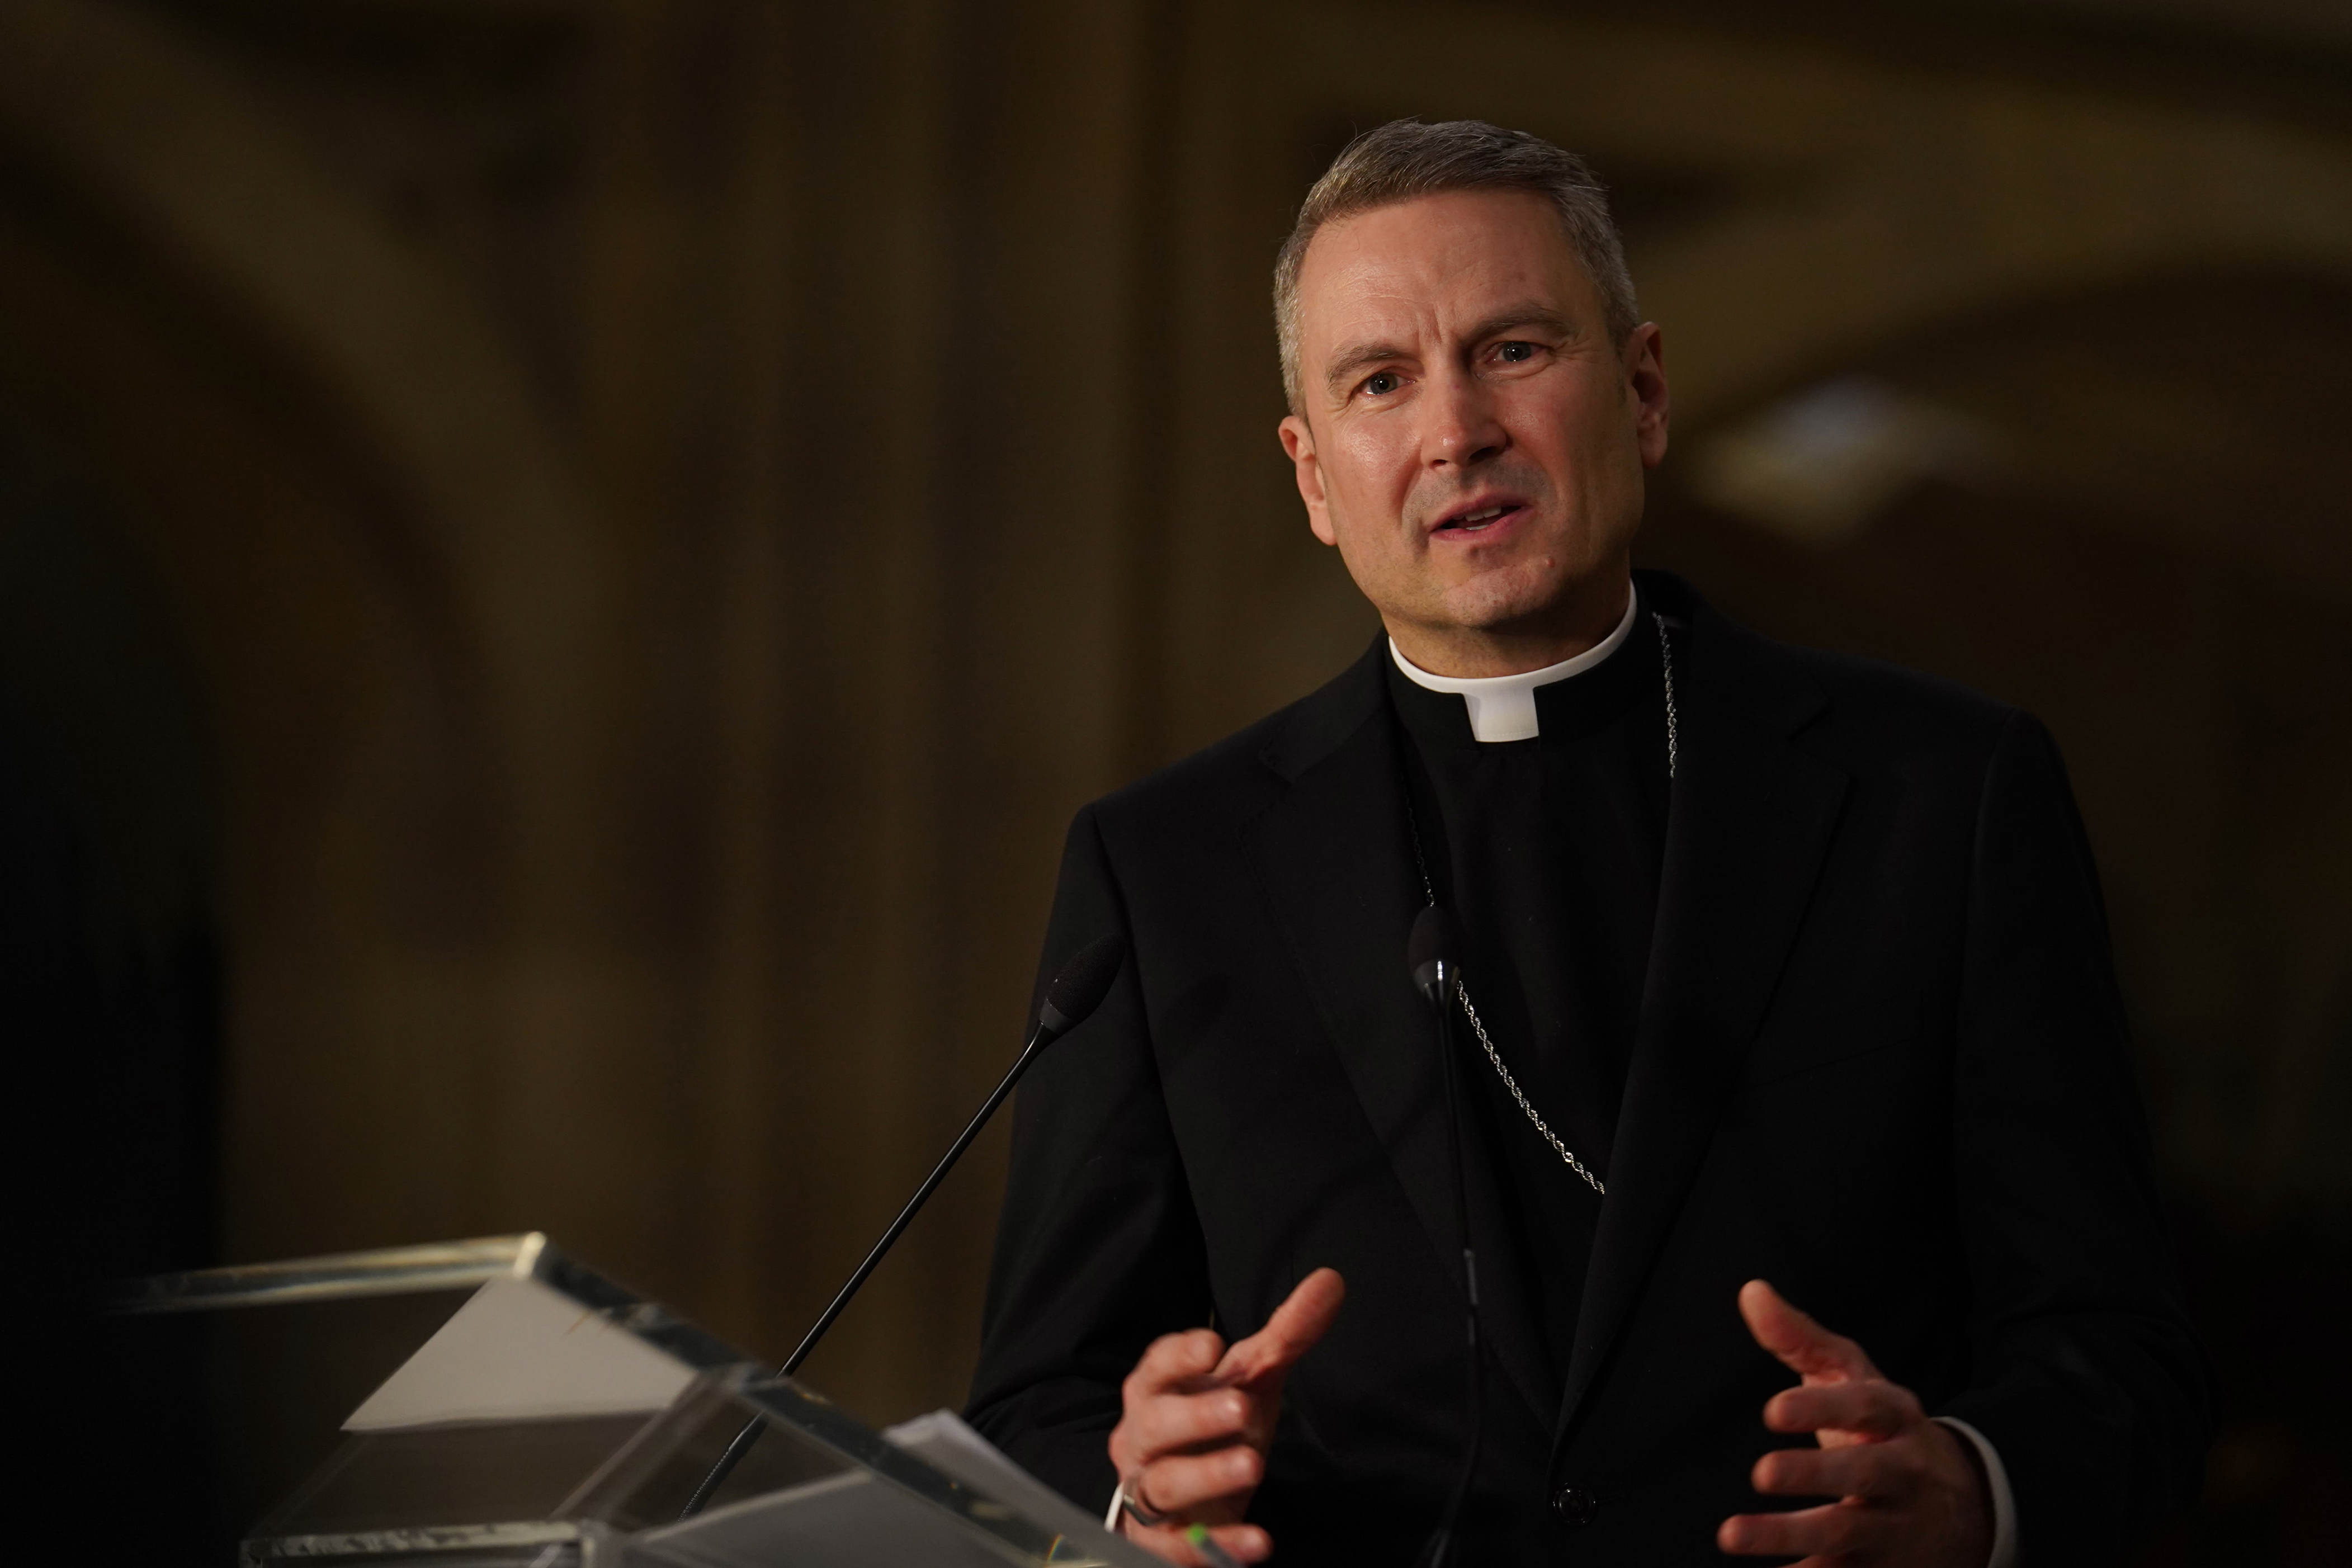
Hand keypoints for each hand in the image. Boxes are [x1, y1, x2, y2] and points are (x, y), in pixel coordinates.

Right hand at [1106, 1268, 1345, 1565]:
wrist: (1186, 1501)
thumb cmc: (1212, 1427)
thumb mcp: (1252, 1380)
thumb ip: (1287, 1334)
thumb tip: (1331, 1280)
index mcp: (1156, 1390)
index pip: (1157, 1366)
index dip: (1180, 1356)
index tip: (1212, 1346)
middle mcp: (1142, 1438)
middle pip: (1156, 1424)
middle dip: (1196, 1415)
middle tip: (1241, 1410)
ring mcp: (1148, 1491)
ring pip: (1165, 1483)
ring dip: (1207, 1474)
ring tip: (1252, 1467)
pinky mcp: (1162, 1541)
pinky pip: (1183, 1545)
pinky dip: (1219, 1544)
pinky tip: (1257, 1541)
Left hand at [1719, 1280, 1992, 1567]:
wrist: (1967, 1508)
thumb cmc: (1884, 1430)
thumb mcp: (1854, 1378)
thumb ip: (1801, 1336)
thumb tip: (1751, 1291)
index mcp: (1896, 1417)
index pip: (1864, 1406)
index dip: (1820, 1407)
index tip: (1772, 1409)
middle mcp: (1903, 1471)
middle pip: (1864, 1474)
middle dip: (1815, 1474)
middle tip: (1762, 1473)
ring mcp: (1897, 1526)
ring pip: (1848, 1534)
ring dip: (1790, 1537)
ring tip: (1731, 1535)